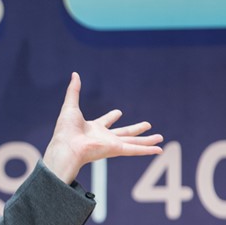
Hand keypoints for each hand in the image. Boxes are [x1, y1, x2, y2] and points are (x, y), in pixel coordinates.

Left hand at [43, 72, 162, 183]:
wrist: (67, 146)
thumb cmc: (66, 129)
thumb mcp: (70, 106)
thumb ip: (74, 90)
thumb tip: (74, 74)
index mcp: (93, 128)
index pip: (105, 122)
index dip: (111, 117)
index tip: (118, 112)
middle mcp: (104, 137)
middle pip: (124, 132)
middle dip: (136, 129)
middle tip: (147, 124)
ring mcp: (111, 144)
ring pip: (134, 142)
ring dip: (147, 140)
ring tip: (160, 137)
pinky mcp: (116, 150)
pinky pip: (135, 150)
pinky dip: (147, 150)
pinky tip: (158, 150)